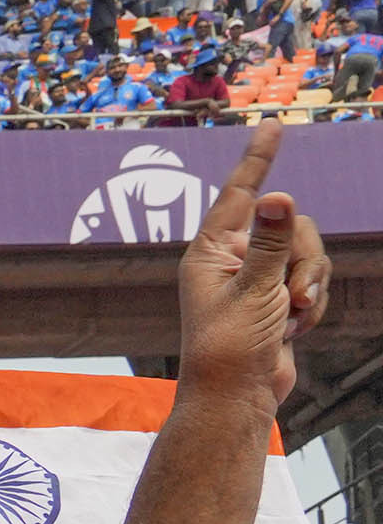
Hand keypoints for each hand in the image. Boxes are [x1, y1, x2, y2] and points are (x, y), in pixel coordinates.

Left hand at [177, 123, 325, 402]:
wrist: (238, 397)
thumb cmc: (230, 348)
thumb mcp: (255, 290)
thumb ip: (271, 242)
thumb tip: (276, 196)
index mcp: (211, 252)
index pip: (240, 195)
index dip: (258, 160)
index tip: (273, 126)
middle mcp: (232, 259)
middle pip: (293, 226)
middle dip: (303, 262)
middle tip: (292, 298)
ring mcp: (257, 277)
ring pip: (309, 253)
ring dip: (309, 286)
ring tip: (292, 318)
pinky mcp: (277, 296)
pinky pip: (312, 281)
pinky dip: (311, 305)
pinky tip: (293, 330)